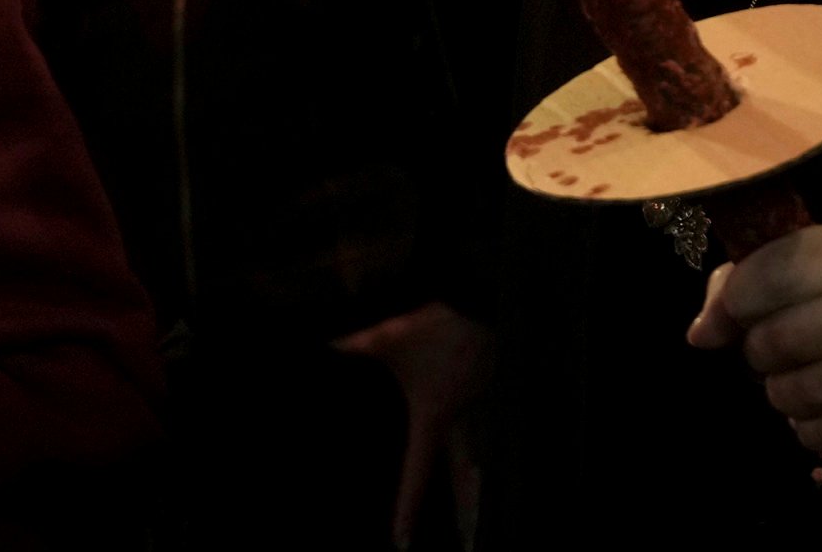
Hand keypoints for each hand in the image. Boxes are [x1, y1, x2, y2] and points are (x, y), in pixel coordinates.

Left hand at [328, 300, 492, 547]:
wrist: (477, 295)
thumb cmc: (433, 321)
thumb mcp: (388, 337)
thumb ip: (354, 344)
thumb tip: (324, 344)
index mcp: (434, 415)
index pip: (417, 473)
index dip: (407, 509)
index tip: (401, 542)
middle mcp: (463, 418)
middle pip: (464, 477)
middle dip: (467, 512)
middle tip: (470, 545)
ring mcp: (484, 405)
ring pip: (484, 451)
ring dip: (483, 480)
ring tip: (481, 511)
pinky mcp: (496, 390)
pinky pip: (494, 426)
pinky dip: (495, 447)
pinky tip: (495, 461)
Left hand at [688, 221, 821, 462]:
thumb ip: (766, 279)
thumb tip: (702, 331)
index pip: (778, 269)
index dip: (732, 301)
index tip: (719, 323)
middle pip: (782, 336)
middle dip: (758, 354)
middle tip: (769, 357)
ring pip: (801, 391)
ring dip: (782, 396)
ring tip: (797, 386)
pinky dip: (810, 430)